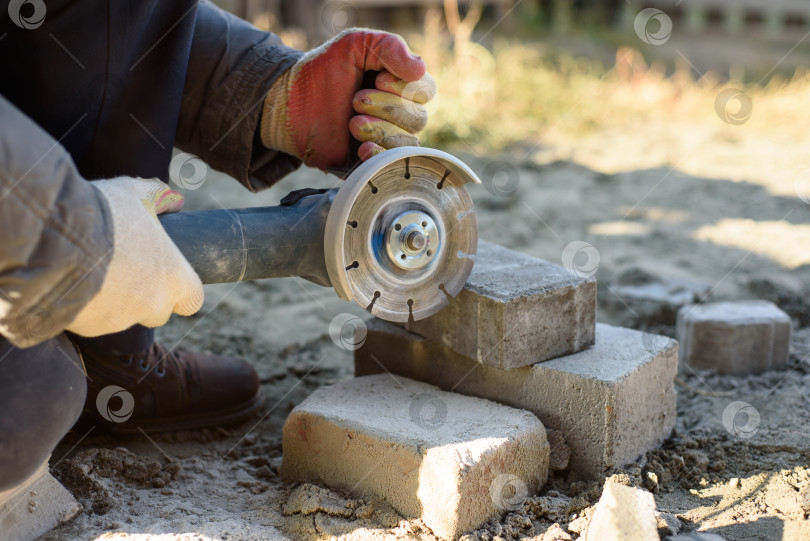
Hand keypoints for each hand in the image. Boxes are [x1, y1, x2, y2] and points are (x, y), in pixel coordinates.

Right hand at [67, 177, 203, 336]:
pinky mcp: (90, 328)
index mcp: (173, 278)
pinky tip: (75, 283)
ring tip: (95, 271)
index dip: (183, 292)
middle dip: (148, 297)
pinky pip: (95, 321)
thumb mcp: (133, 194)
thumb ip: (159, 197)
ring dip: (117, 301)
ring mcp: (121, 320)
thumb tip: (175, 201)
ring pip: (125, 317)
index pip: (193, 300)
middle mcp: (153, 305)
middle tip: (129, 272)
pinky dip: (89, 307)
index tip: (169, 278)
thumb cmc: (102, 217)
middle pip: (159, 312)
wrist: (50, 243)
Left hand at [260, 29, 436, 170]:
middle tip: (355, 100)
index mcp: (401, 86)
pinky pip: (390, 166)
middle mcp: (399, 115)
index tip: (378, 79)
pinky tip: (362, 149)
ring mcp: (385, 140)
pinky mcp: (370, 162)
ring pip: (407, 143)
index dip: (407, 88)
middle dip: (388, 109)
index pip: (426, 91)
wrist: (289, 102)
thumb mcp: (355, 44)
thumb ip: (389, 47)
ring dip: (381, 131)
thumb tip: (420, 69)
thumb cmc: (323, 70)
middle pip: (418, 118)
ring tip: (352, 123)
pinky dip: (380, 157)